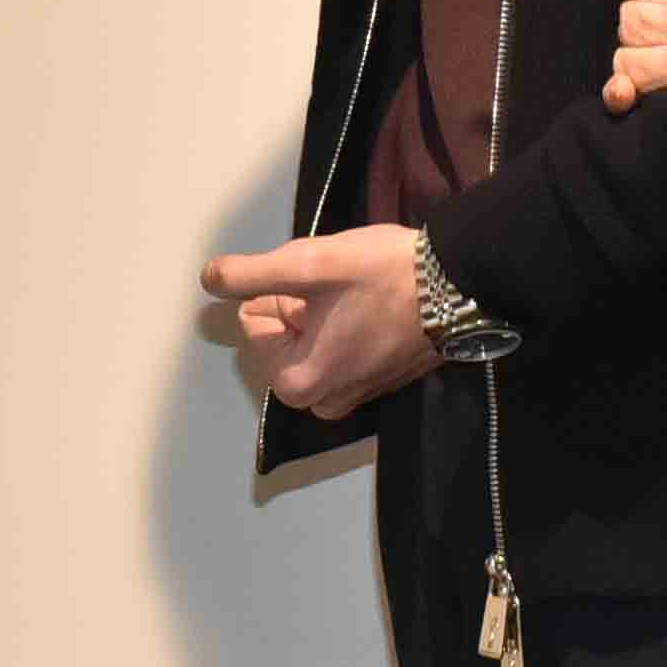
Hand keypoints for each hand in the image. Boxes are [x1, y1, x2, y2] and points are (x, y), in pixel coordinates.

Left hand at [202, 224, 434, 416]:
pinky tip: (373, 309)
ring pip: (310, 344)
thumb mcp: (306, 263)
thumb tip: (208, 279)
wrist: (458, 284)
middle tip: (340, 292)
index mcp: (298, 383)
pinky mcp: (380, 386)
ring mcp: (354, 398)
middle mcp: (322, 403)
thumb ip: (250, 274)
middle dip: (300, 308)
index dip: (281, 296)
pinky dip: (346, 330)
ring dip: (322, 316)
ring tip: (358, 299)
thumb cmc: (380, 275)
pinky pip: (340, 354)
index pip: (254, 325)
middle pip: (281, 338)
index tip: (320, 288)